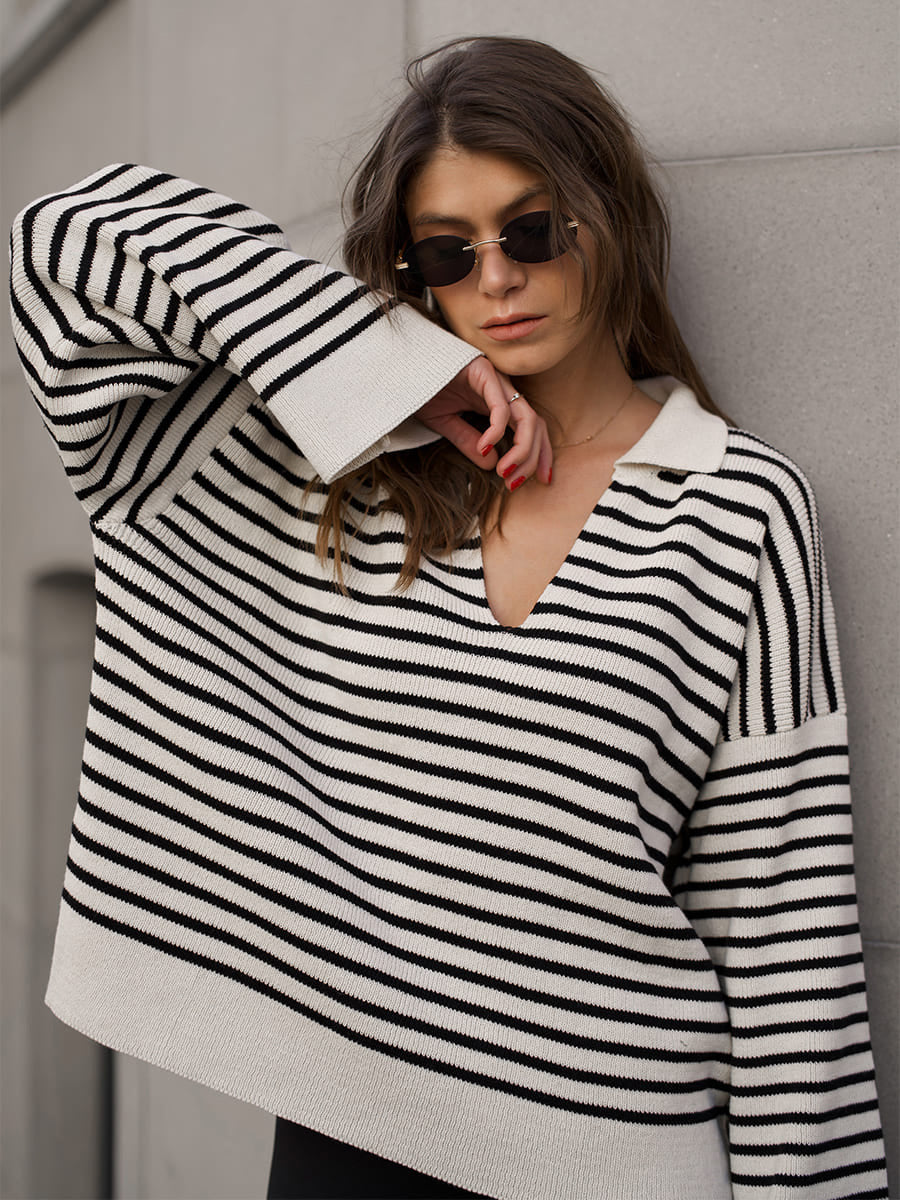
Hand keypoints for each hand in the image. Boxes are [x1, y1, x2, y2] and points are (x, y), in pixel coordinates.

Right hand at [415, 357, 552, 488]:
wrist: (401, 369)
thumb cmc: (424, 390)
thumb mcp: (447, 424)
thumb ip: (469, 442)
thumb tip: (492, 465)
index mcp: (498, 402)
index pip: (532, 429)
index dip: (540, 454)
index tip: (542, 480)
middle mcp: (503, 390)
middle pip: (535, 425)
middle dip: (533, 458)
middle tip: (515, 483)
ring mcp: (496, 380)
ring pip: (525, 417)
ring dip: (521, 449)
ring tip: (504, 472)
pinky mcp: (483, 371)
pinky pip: (499, 405)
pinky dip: (496, 430)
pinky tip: (485, 447)